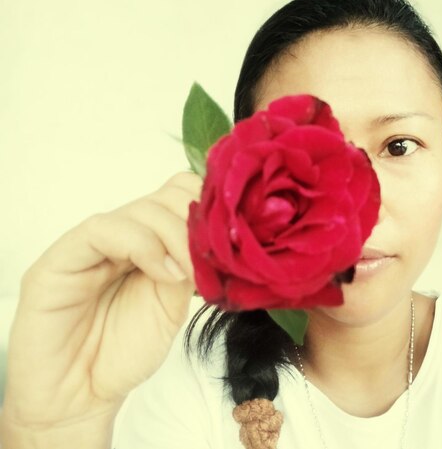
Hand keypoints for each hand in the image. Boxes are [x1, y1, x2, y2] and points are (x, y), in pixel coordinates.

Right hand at [1, 171, 201, 430]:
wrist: (79, 395)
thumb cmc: (123, 351)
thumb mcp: (173, 305)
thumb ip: (188, 267)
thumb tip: (214, 240)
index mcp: (148, 241)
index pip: (179, 195)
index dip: (208, 208)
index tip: (231, 237)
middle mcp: (121, 234)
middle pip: (166, 195)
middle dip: (196, 224)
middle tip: (211, 260)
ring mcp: (90, 243)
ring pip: (141, 209)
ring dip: (176, 237)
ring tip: (187, 276)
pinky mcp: (60, 258)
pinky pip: (103, 230)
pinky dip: (143, 246)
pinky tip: (164, 274)